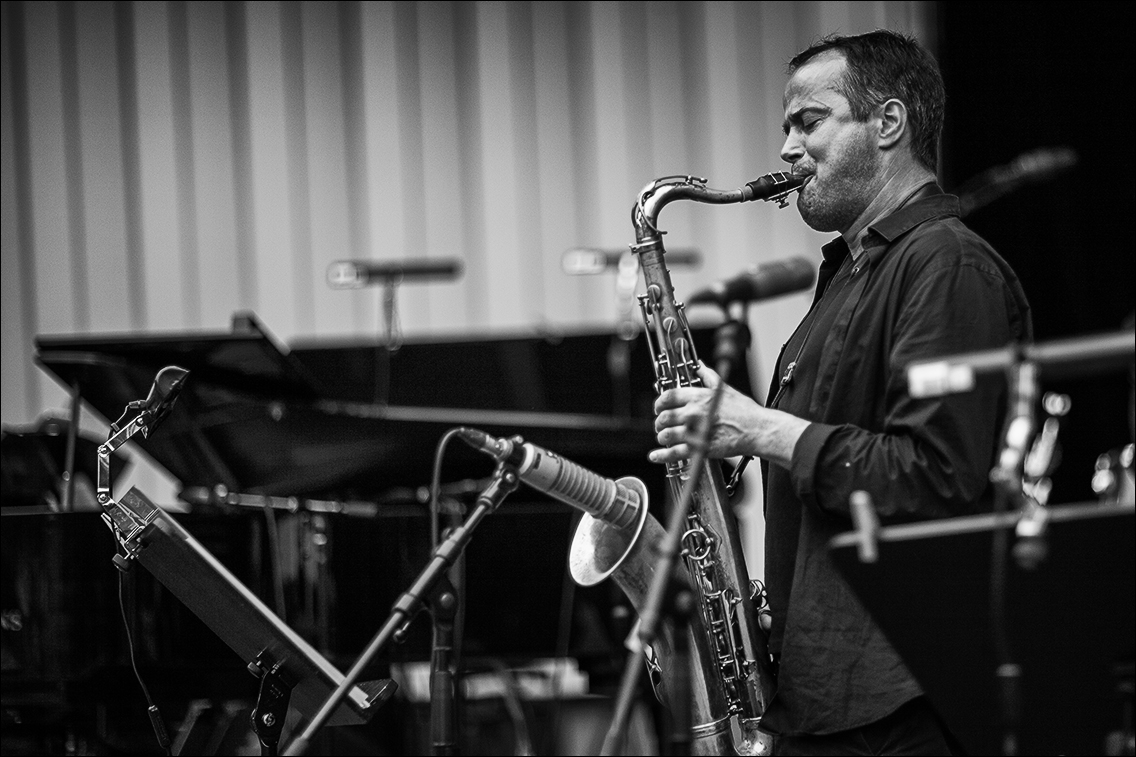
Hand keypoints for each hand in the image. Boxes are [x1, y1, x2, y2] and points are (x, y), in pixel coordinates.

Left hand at [649, 363, 809, 468]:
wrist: (757, 429)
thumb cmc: (744, 411)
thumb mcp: (725, 388)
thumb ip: (708, 376)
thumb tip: (700, 366)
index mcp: (699, 397)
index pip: (669, 396)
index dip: (659, 403)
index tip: (659, 407)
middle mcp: (695, 413)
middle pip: (665, 417)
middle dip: (659, 422)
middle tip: (661, 425)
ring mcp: (696, 431)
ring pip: (667, 435)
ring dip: (662, 437)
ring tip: (664, 438)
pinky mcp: (700, 448)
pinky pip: (675, 452)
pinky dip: (662, 455)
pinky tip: (656, 455)